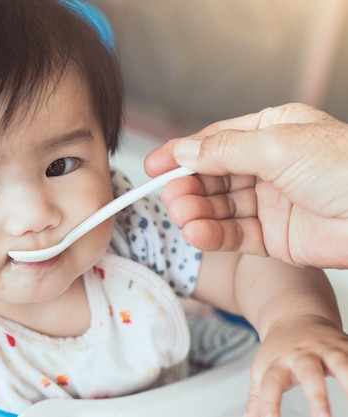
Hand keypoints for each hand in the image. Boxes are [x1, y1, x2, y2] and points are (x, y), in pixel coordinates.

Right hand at [144, 103, 347, 268]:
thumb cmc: (347, 168)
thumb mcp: (277, 146)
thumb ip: (224, 150)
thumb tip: (183, 150)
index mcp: (271, 133)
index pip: (215, 142)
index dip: (180, 154)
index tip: (152, 166)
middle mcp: (268, 167)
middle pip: (213, 177)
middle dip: (188, 187)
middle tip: (171, 198)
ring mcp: (271, 203)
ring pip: (220, 208)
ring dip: (197, 213)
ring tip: (183, 218)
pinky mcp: (275, 237)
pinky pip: (235, 235)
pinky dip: (213, 235)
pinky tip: (198, 234)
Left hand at [246, 315, 347, 416]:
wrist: (295, 318)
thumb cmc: (279, 352)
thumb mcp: (263, 370)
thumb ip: (258, 396)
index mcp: (278, 362)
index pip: (270, 384)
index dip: (269, 403)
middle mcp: (302, 354)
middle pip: (308, 372)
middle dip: (317, 395)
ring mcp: (326, 349)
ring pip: (342, 362)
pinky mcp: (346, 346)